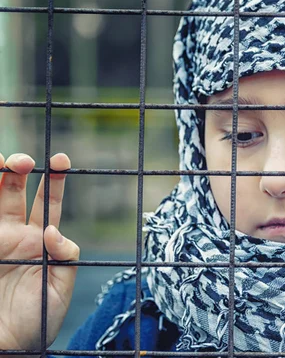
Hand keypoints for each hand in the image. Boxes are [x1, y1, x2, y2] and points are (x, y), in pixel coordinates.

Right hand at [0, 153, 79, 351]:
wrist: (9, 345)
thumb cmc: (39, 319)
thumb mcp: (60, 289)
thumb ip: (65, 258)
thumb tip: (56, 231)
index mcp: (40, 241)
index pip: (49, 203)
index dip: (55, 180)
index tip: (61, 160)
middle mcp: (14, 235)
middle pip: (15, 193)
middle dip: (19, 171)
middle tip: (23, 161)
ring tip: (0, 161)